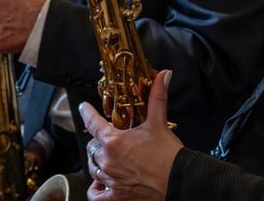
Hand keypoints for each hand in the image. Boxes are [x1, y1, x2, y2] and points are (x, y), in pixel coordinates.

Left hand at [81, 70, 182, 199]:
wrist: (179, 180)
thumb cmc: (168, 155)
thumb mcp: (159, 122)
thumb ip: (157, 96)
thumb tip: (163, 75)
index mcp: (114, 142)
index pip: (92, 123)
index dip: (87, 113)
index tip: (84, 107)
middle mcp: (108, 161)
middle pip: (92, 147)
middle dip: (99, 140)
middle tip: (109, 136)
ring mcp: (111, 180)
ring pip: (93, 168)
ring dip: (97, 160)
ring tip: (106, 156)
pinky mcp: (117, 196)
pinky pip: (96, 195)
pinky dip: (96, 189)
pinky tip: (101, 183)